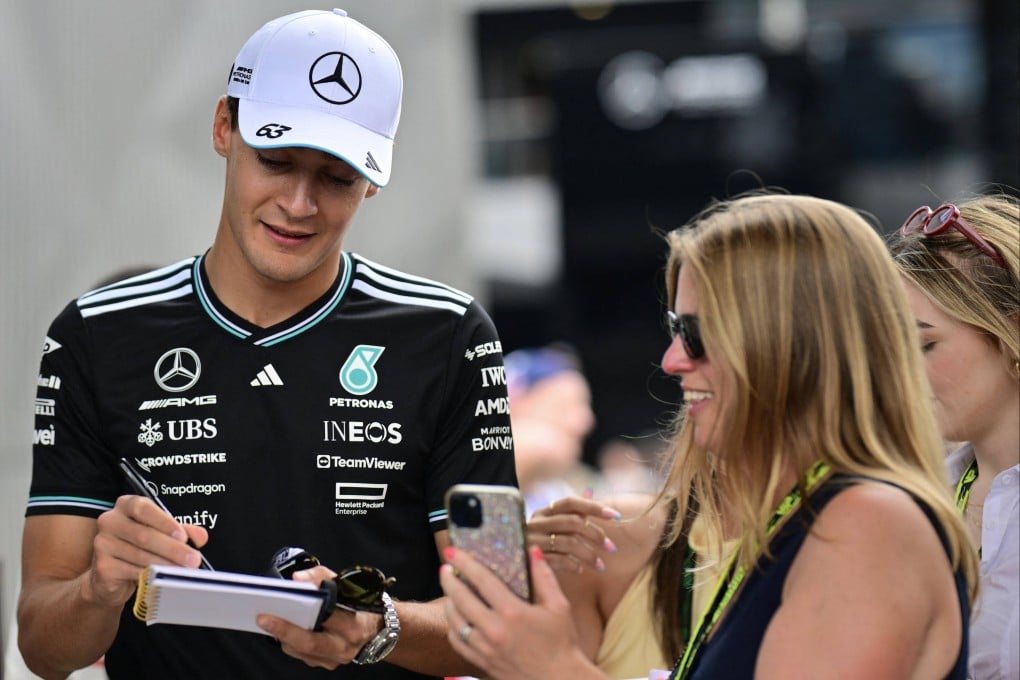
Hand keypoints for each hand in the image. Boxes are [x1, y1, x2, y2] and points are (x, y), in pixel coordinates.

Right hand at [87, 495, 207, 606]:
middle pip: (144, 535)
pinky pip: (132, 571)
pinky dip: (151, 575)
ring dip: (166, 564)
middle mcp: (111, 521)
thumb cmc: (140, 546)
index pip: (144, 509)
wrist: (111, 574)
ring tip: (184, 570)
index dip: (165, 523)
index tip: (183, 537)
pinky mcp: (102, 566)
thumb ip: (183, 531)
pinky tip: (164, 578)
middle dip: (173, 549)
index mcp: (126, 505)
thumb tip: (201, 536)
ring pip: (140, 555)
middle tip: (193, 560)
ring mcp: (103, 544)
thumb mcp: (163, 532)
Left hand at [257, 565, 381, 669]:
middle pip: (308, 643)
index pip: (323, 618)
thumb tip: (297, 579)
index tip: (274, 609)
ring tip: (270, 623)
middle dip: (283, 631)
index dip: (298, 615)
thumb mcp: (346, 583)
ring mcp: (336, 658)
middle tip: (263, 619)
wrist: (377, 628)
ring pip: (302, 652)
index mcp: (353, 624)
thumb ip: (321, 576)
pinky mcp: (329, 664)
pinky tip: (284, 631)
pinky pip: (304, 656)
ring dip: (284, 637)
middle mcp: (345, 646)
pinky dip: (292, 643)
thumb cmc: (360, 603)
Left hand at [440, 545, 602, 679]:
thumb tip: (532, 551)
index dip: (464, 562)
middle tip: (445, 568)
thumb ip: (544, 576)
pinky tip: (456, 619)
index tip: (453, 551)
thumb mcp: (559, 606)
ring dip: (449, 602)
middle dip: (448, 580)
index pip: (481, 580)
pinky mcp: (482, 663)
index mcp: (512, 612)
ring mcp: (485, 648)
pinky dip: (453, 627)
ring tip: (450, 590)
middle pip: (460, 599)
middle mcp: (494, 630)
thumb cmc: (561, 643)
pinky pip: (458, 643)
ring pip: (455, 621)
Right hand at [526, 495, 620, 573]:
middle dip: (596, 534)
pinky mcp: (529, 559)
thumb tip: (590, 491)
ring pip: (568, 542)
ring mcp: (532, 540)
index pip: (571, 502)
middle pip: (573, 522)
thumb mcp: (550, 524)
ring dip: (589, 555)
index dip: (594, 507)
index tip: (616, 516)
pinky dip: (572, 564)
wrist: (507, 563)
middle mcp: (536, 522)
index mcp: (544, 511)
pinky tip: (581, 569)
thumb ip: (570, 512)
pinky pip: (557, 559)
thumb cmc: (537, 542)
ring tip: (601, 566)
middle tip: (612, 548)